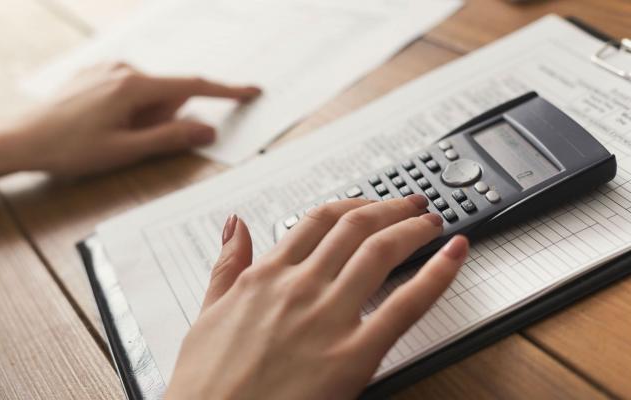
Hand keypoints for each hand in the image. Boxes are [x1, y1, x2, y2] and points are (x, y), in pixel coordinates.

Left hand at [9, 63, 260, 176]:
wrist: (18, 139)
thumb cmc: (69, 149)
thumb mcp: (125, 151)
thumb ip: (171, 138)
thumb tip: (208, 130)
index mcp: (134, 85)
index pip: (193, 86)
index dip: (226, 91)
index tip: (251, 91)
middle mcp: (123, 69)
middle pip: (168, 95)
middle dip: (163, 119)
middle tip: (132, 143)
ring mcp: (107, 69)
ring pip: (148, 95)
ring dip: (143, 117)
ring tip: (110, 136)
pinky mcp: (95, 74)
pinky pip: (129, 90)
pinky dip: (128, 109)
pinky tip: (100, 125)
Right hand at [166, 195, 468, 398]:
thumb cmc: (206, 383)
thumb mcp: (207, 313)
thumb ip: (227, 265)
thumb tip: (235, 225)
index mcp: (266, 276)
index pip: (317, 221)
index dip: (351, 206)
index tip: (369, 205)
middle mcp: (299, 287)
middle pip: (355, 228)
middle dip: (389, 208)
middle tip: (411, 204)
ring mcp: (328, 317)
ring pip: (380, 251)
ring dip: (412, 229)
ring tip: (430, 222)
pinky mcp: (354, 355)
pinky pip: (405, 305)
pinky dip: (436, 274)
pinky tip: (454, 255)